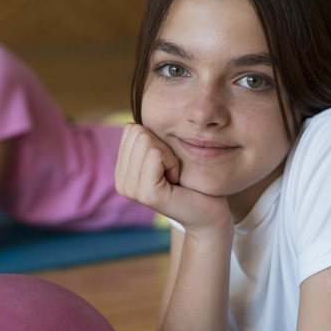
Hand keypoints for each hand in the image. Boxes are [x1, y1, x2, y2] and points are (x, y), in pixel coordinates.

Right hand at [115, 123, 231, 234]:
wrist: (209, 212)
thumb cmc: (191, 181)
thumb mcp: (166, 154)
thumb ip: (147, 139)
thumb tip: (137, 117)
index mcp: (122, 171)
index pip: (131, 129)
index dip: (157, 140)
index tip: (167, 164)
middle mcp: (121, 182)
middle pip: (137, 132)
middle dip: (163, 147)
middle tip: (173, 171)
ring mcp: (131, 189)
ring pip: (146, 141)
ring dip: (169, 155)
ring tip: (175, 177)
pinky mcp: (147, 193)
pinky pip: (156, 154)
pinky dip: (173, 162)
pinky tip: (177, 181)